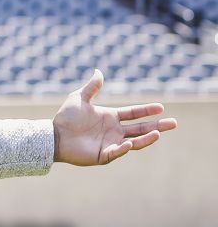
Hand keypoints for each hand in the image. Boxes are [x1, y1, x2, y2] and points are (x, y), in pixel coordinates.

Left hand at [52, 69, 177, 165]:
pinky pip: (116, 152)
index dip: (146, 110)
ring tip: (158, 133)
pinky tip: (130, 144)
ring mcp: (110, 143)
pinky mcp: (103, 155)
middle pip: (140, 128)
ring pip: (134, 142)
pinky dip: (123, 148)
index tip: (161, 107)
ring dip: (146, 138)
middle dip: (157, 126)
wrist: (53, 135)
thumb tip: (98, 71)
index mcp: (110, 117)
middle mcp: (113, 131)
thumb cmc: (65, 118)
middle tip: (174, 123)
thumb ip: (91, 87)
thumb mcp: (79, 99)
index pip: (133, 114)